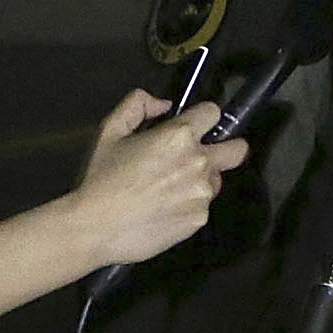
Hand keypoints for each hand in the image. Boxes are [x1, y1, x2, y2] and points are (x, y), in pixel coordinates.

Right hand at [61, 90, 246, 266]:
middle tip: (199, 157)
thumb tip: (165, 104)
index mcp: (180, 136)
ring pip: (217, 179)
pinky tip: (164, 210)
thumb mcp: (109, 132)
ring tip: (168, 189)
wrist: (94, 228)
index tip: (192, 126)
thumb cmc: (100, 178)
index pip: (213, 112)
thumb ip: (137, 105)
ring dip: (201, 180)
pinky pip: (203, 205)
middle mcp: (200, 162)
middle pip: (238, 148)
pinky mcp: (201, 218)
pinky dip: (189, 205)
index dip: (202, 117)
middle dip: (225, 148)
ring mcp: (203, 192)